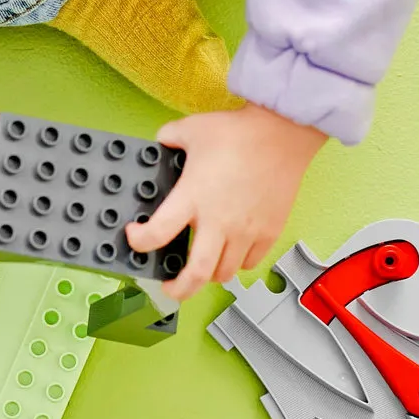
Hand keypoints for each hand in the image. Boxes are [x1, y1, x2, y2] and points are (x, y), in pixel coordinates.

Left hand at [128, 104, 327, 299]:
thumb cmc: (240, 132)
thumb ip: (168, 139)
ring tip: (202, 265)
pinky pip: (251, 262)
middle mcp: (219, 221)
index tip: (136, 237)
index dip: (139, 242)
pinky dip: (238, 263)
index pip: (157, 234)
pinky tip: (232, 251)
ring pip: (224, 273)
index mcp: (192, 197)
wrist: (282, 133)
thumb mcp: (192, 129)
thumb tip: (161, 144)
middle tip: (170, 288)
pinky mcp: (268, 232)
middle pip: (196, 275)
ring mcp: (246, 230)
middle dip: (178, 289)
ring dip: (209, 274)